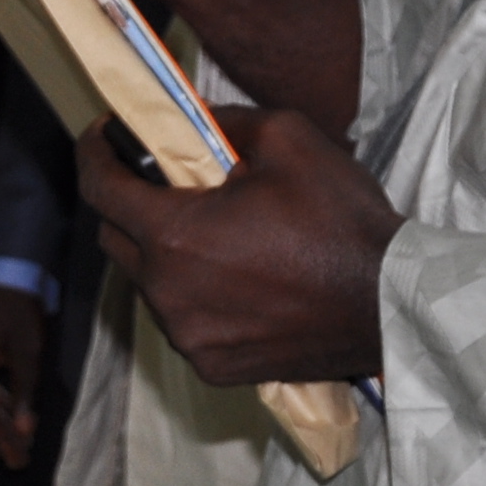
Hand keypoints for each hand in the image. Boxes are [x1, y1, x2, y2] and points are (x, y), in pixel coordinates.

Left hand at [77, 108, 398, 387]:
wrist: (392, 303)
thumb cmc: (340, 219)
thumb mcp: (287, 138)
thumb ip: (223, 121)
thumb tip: (188, 118)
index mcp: (174, 236)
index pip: (100, 189)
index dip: (93, 154)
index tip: (101, 135)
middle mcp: (167, 294)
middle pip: (113, 239)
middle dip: (125, 202)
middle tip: (159, 179)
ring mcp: (188, 337)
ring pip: (148, 285)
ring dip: (160, 254)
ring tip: (207, 231)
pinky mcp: (213, 367)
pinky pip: (181, 322)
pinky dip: (190, 295)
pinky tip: (230, 277)